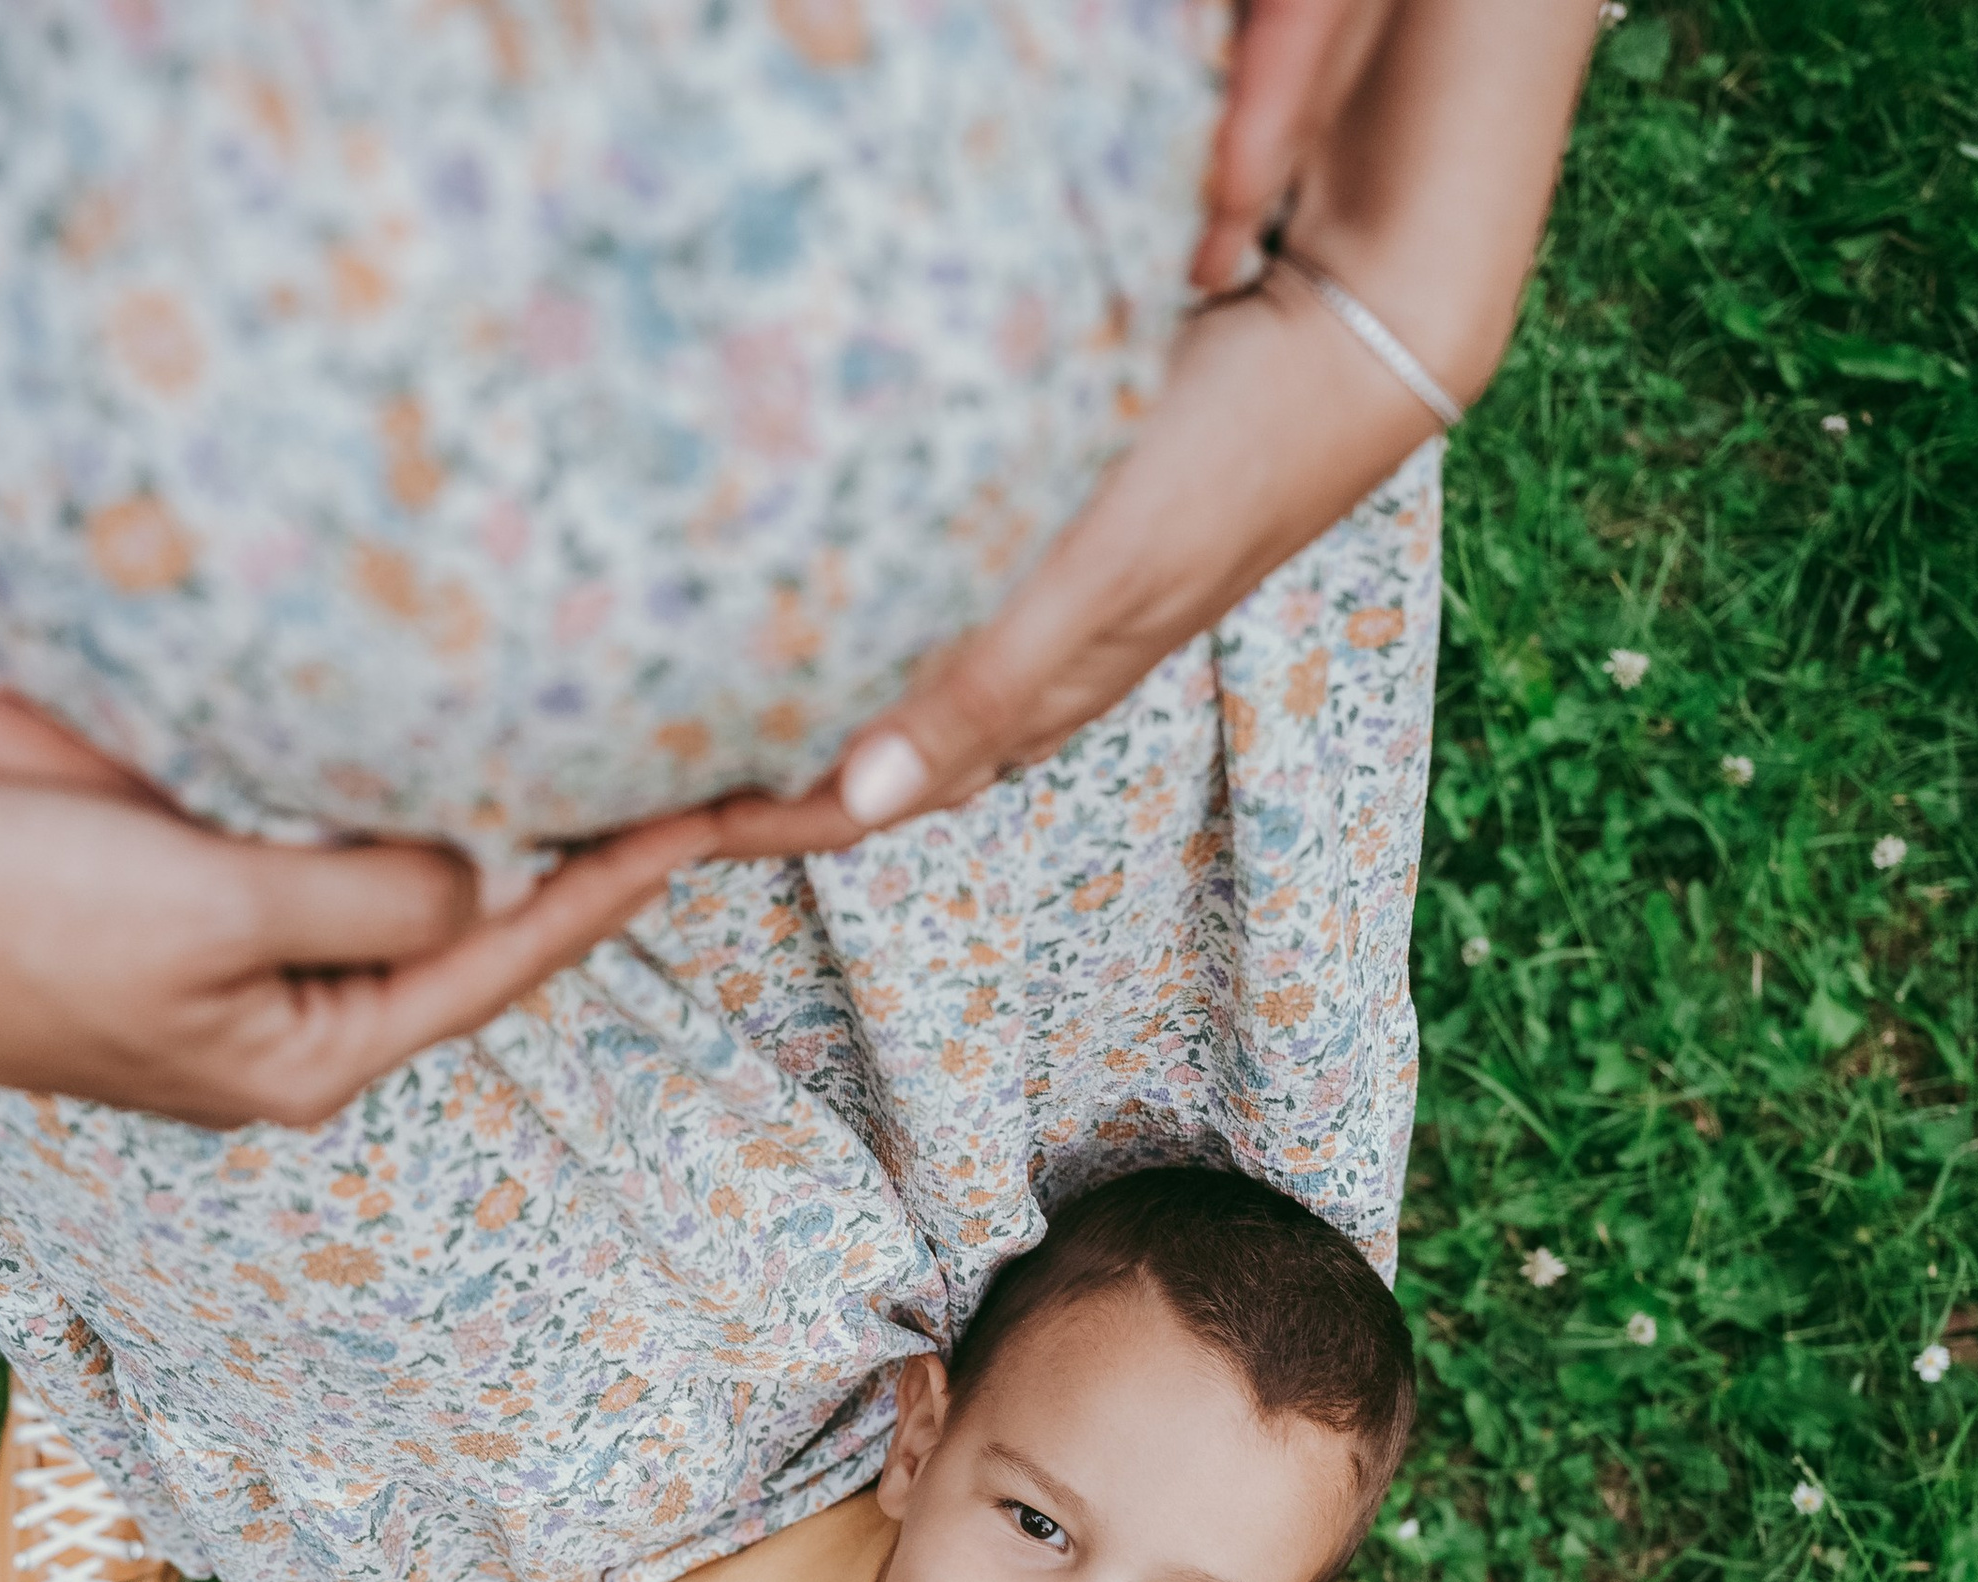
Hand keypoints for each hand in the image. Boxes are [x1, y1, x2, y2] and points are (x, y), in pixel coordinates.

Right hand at [0, 781, 708, 1127]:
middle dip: (558, 873)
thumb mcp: (205, 906)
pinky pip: (317, 887)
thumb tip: (477, 872)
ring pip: (389, 914)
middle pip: (458, 947)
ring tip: (575, 782)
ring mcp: (233, 1004)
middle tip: (670, 793)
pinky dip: (379, 836)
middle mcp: (287, 1045)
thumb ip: (357, 892)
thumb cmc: (5, 917)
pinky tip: (415, 787)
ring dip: (473, 851)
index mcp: (308, 1058)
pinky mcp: (179, 951)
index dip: (603, 887)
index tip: (703, 820)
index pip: (495, 960)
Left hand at [709, 0, 1598, 860]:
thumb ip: (988, 679)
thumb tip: (868, 794)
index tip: (640, 830)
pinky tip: (805, 621)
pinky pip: (921, 640)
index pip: (859, 804)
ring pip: (887, 713)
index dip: (752, 826)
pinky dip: (846, 649)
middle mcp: (1022, 684)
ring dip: (791, 726)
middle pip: (859, 776)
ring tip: (691, 717)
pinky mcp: (1043, 565)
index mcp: (1027, 704)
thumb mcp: (1104, 571)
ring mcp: (1035, 629)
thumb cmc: (1226, 460)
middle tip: (633, 791)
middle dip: (747, 794)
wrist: (1344, 353)